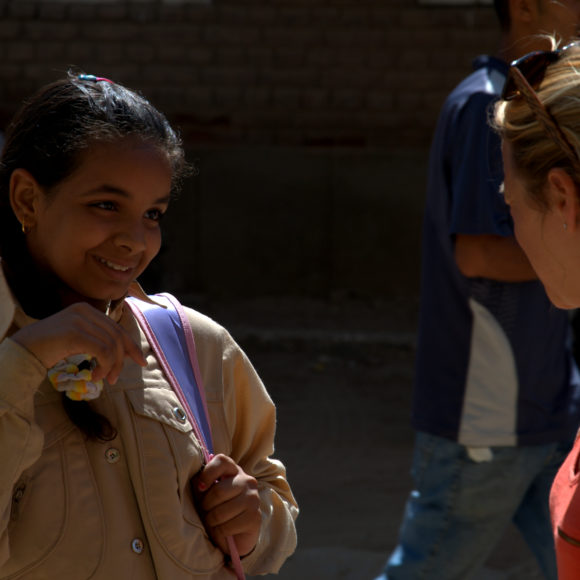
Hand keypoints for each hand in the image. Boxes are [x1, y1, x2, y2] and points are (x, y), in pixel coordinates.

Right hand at [11, 302, 145, 383]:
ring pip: (112, 345)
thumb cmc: (49, 348)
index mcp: (87, 310)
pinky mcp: (75, 333)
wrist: (22, 350)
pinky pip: (103, 351)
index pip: (116, 328)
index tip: (141, 361)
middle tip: (118, 377)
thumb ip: (97, 340)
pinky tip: (97, 375)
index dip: (131, 345)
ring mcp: (80, 321)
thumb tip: (124, 352)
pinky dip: (105, 366)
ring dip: (112, 366)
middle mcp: (85, 312)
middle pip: (117, 336)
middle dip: (124, 358)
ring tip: (104, 378)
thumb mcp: (77, 339)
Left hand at [193, 454, 260, 556]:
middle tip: (206, 512)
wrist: (234, 535)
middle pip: (218, 491)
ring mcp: (253, 498)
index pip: (221, 461)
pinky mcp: (255, 517)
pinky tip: (223, 532)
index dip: (207, 473)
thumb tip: (197, 483)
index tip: (200, 488)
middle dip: (206, 506)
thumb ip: (202, 485)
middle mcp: (247, 481)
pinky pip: (228, 527)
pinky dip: (220, 533)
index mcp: (233, 470)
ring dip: (212, 523)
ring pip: (221, 512)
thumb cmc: (217, 510)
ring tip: (214, 524)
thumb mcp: (206, 495)